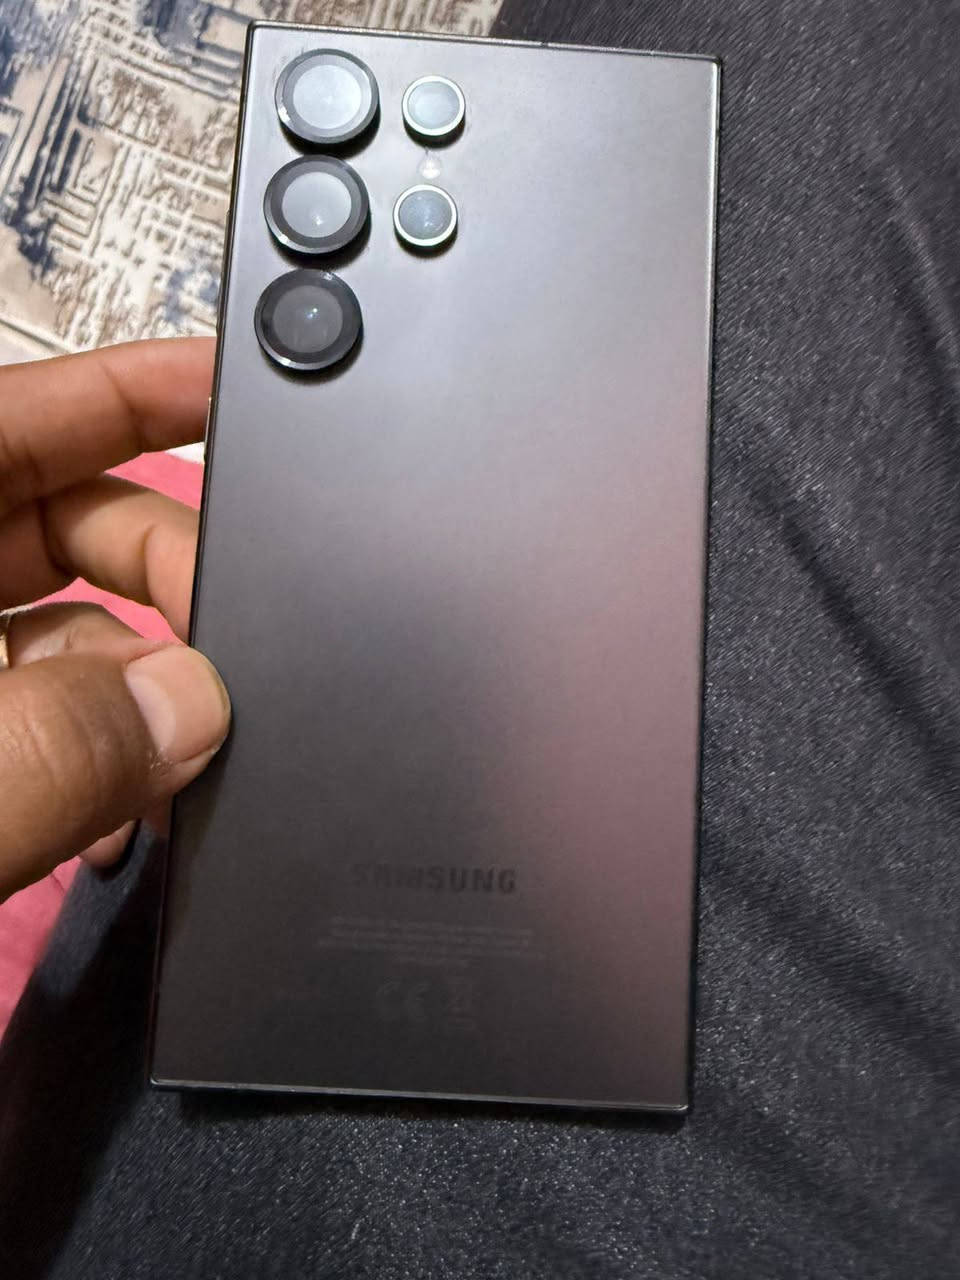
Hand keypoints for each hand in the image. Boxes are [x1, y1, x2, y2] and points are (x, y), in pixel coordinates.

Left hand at [0, 338, 229, 901]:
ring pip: (62, 637)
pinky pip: (39, 722)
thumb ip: (47, 753)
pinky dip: (95, 762)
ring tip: (186, 771)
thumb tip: (191, 706)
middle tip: (237, 655)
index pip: (16, 419)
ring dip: (142, 697)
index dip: (131, 389)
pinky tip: (123, 821)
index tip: (238, 390)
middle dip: (169, 581)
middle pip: (63, 528)